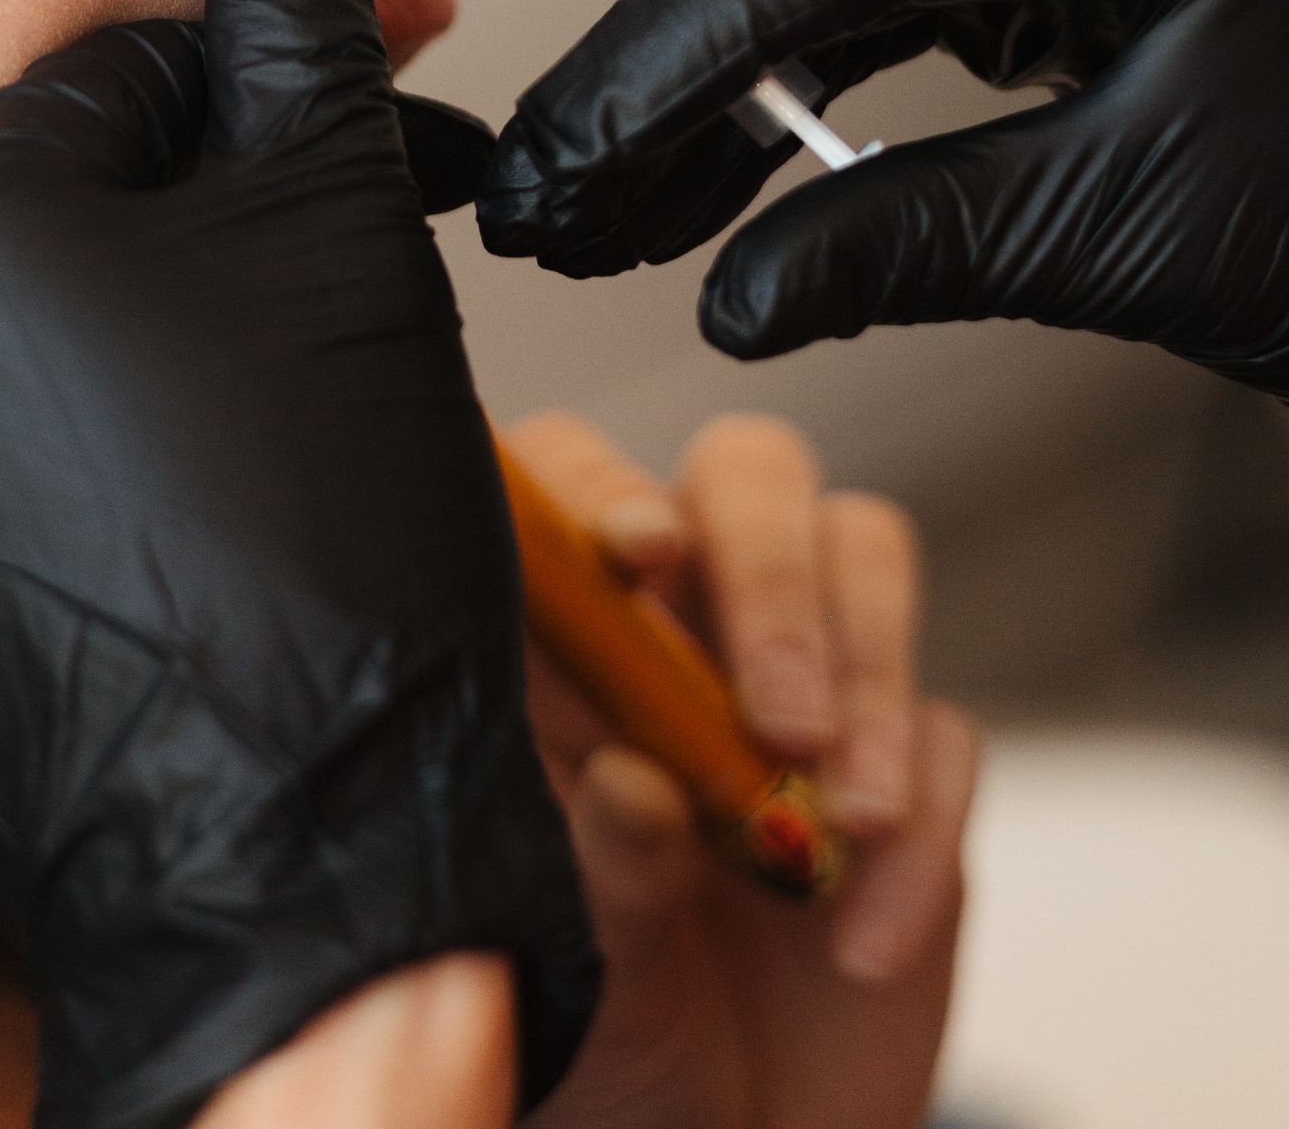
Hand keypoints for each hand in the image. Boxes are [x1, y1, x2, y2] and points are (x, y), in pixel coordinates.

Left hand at [0, 0, 597, 1128]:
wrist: (298, 849)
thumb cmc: (334, 541)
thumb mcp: (343, 230)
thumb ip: (301, 27)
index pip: (116, 85)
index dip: (245, 128)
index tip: (315, 191)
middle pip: (47, 220)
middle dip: (173, 244)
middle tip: (289, 324)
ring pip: (0, 358)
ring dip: (110, 365)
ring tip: (232, 448)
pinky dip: (45, 493)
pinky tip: (155, 540)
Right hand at [477, 0, 1288, 391]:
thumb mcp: (1152, 234)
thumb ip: (921, 242)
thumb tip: (739, 295)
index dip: (694, 34)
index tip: (584, 140)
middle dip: (686, 59)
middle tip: (559, 187)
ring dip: (740, 70)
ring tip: (620, 202)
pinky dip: (832, 66)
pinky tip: (742, 154)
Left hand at [517, 413, 975, 1128]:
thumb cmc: (605, 1038)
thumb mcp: (575, 976)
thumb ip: (600, 878)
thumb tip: (633, 785)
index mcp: (567, 642)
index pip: (571, 483)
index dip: (599, 483)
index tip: (638, 552)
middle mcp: (686, 625)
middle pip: (746, 478)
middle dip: (772, 573)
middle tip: (782, 717)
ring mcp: (809, 681)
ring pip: (862, 551)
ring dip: (869, 673)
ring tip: (846, 823)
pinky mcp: (910, 766)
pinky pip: (948, 735)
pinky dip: (924, 834)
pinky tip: (866, 943)